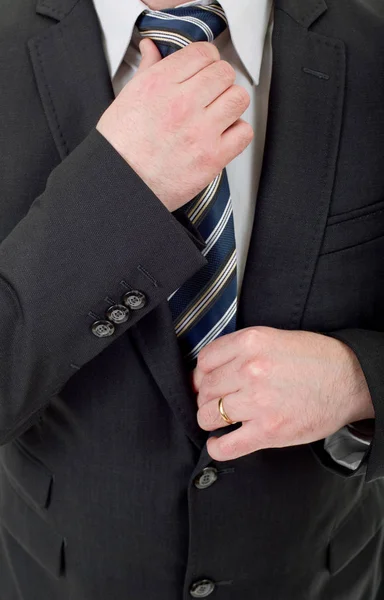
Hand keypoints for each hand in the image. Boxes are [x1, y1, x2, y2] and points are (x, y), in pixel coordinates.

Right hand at [96, 39, 252, 211]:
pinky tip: (223, 135)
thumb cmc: (120, 148)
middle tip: (212, 93)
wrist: (122, 185)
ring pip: (238, 98)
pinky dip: (237, 132)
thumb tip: (152, 49)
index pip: (202, 53)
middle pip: (224, 73)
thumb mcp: (126, 99)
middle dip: (220, 80)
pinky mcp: (212, 158)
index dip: (207, 59)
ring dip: (231, 104)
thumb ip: (147, 70)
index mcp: (159, 85)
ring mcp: (200, 132)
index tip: (205, 70)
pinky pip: (244, 132)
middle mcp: (181, 104)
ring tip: (219, 113)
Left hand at [192, 327, 374, 460]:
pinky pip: (226, 446)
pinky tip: (220, 443)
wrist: (350, 380)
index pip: (204, 361)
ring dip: (210, 420)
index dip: (202, 374)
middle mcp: (251, 370)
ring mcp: (259, 402)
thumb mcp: (274, 338)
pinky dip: (217, 447)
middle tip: (216, 401)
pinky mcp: (269, 431)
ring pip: (208, 416)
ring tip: (220, 419)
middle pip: (205, 389)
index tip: (206, 381)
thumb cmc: (315, 359)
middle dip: (206, 397)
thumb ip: (241, 350)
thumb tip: (209, 370)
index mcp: (251, 343)